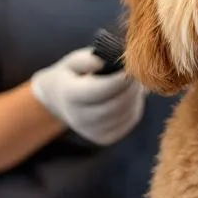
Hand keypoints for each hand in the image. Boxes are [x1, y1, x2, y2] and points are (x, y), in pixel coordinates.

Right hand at [31, 48, 145, 145]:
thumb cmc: (72, 75)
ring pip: (125, 114)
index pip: (99, 90)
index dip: (119, 80)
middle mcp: (78, 118)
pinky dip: (135, 107)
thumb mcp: (74, 61)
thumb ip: (88, 59)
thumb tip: (105, 62)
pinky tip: (130, 96)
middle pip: (115, 105)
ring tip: (133, 82)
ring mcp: (90, 131)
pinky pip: (129, 121)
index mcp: (69, 95)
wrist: (60, 99)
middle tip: (138, 72)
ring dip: (135, 97)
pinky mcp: (103, 138)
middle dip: (131, 88)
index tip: (132, 67)